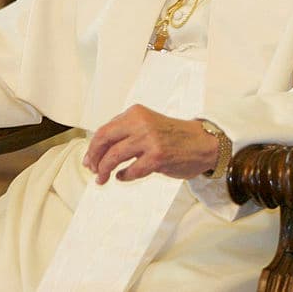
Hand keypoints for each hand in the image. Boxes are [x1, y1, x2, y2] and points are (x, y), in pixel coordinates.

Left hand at [83, 104, 218, 183]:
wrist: (204, 143)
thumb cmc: (174, 135)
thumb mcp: (147, 123)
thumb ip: (125, 131)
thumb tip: (99, 149)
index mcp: (135, 114)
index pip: (104, 130)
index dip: (92, 147)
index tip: (88, 159)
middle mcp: (140, 124)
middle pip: (104, 141)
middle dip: (94, 157)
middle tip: (92, 169)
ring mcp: (149, 140)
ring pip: (114, 156)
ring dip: (104, 169)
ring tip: (102, 178)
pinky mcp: (158, 157)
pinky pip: (132, 170)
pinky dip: (123, 175)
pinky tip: (122, 177)